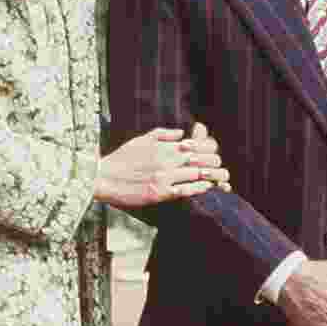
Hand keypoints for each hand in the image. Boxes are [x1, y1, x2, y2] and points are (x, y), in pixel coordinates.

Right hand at [95, 125, 229, 207]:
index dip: (209, 147)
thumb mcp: (142, 140)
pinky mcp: (160, 193)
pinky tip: (206, 188)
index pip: (196, 143)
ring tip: (222, 179)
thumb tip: (182, 133)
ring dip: (213, 176)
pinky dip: (199, 188)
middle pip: (201, 158)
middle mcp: (167, 159)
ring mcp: (164, 176)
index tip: (214, 151)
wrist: (104, 177)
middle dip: (215, 162)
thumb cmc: (122, 158)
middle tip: (220, 167)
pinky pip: (186, 190)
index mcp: (164, 146)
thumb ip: (163, 134)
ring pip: (197, 174)